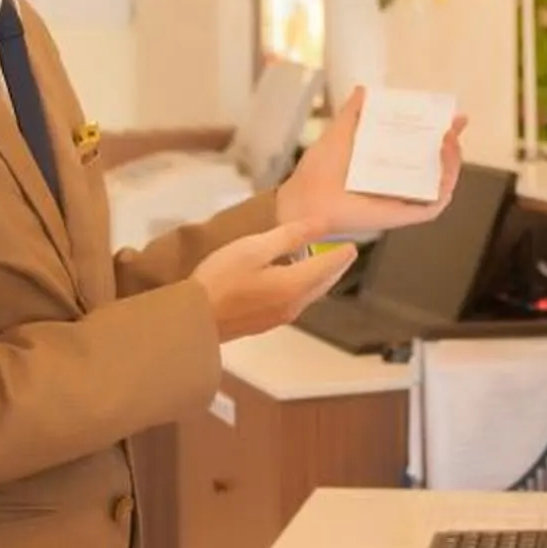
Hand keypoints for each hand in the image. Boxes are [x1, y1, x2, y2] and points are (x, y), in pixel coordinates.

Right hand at [191, 217, 358, 341]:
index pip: (329, 265)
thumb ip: (290, 236)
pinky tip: (297, 281)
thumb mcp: (254, 248)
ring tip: (325, 263)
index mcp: (294, 284)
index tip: (352, 242)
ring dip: (322, 278)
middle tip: (345, 253)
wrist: (193, 318)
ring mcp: (281, 317)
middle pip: (324, 283)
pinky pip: (297, 302)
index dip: (342, 253)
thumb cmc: (221, 277)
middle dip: (336, 267)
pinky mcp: (267, 323)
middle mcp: (294, 304)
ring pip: (311, 294)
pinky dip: (306, 287)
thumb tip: (323, 224)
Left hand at [275, 88, 468, 237]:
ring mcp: (402, 201)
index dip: (441, 134)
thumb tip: (364, 89)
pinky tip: (443, 166)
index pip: (422, 151)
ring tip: (448, 141)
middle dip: (453, 146)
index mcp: (387, 167)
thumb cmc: (317, 170)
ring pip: (442, 185)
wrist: (303, 197)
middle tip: (454, 126)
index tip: (452, 116)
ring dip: (453, 163)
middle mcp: (398, 185)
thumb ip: (353, 112)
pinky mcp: (402, 215)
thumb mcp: (340, 132)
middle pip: (437, 167)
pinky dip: (444, 186)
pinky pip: (434, 205)